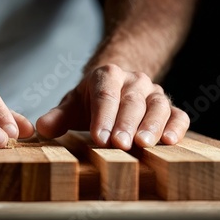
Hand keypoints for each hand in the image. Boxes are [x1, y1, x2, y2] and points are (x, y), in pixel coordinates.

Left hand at [36, 64, 189, 149]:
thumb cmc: (91, 100)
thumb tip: (42, 128)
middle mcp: (133, 81)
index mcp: (107, 75)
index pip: (105, 95)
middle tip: (120, 144)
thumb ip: (58, 116)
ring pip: (157, 106)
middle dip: (125, 123)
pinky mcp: (169, 107)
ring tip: (144, 144)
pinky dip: (176, 127)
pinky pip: (178, 115)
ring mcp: (154, 93)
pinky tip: (170, 141)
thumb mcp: (73, 104)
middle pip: (130, 101)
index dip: (102, 117)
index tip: (98, 138)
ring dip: (152, 125)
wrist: (117, 86)